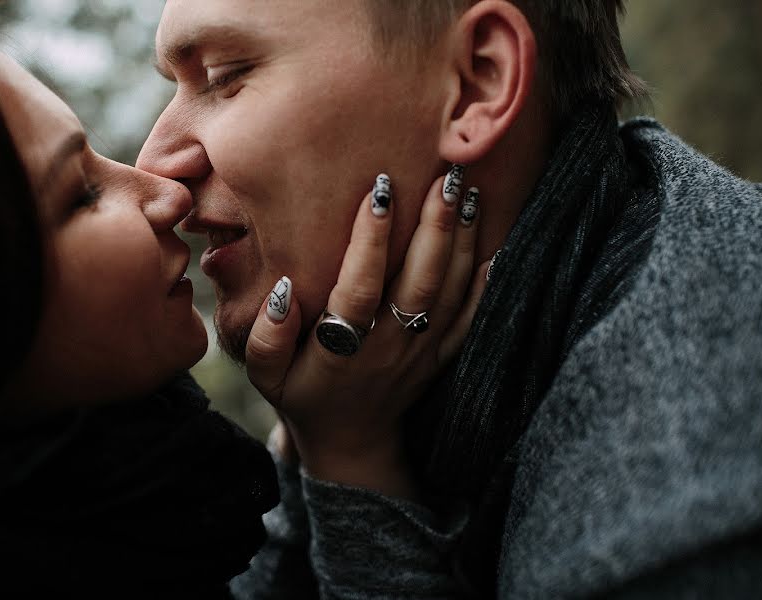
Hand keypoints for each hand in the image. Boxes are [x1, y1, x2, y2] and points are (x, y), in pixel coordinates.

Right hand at [246, 172, 489, 497]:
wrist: (352, 443)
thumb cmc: (302, 396)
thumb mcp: (266, 378)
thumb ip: (266, 339)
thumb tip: (281, 291)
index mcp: (342, 350)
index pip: (359, 289)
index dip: (369, 243)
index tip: (377, 193)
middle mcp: (389, 347)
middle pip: (418, 283)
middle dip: (433, 227)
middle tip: (444, 175)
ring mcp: (420, 351)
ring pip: (448, 292)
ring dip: (460, 241)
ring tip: (466, 190)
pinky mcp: (440, 355)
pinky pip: (470, 318)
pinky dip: (486, 283)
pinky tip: (496, 244)